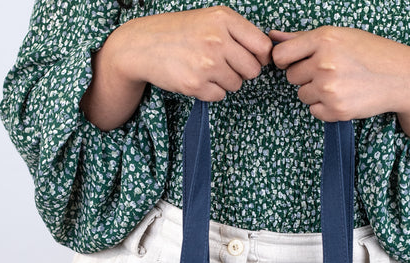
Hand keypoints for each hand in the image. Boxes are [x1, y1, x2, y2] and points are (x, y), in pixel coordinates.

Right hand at [118, 7, 272, 100]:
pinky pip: (220, 96)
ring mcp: (206, 64)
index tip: (251, 58)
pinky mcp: (196, 85)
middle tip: (225, 65)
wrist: (142, 45)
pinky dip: (211, 91)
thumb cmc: (180, 32)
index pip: (262, 47)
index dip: (260, 57)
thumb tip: (267, 55)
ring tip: (206, 69)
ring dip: (226, 81)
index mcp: (223, 19)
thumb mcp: (210, 19)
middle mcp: (217, 40)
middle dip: (242, 71)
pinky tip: (197, 78)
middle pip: (253, 70)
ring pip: (237, 84)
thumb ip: (238, 33)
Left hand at [269, 27, 409, 138]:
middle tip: (329, 71)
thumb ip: (302, 39)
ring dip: (315, 92)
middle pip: (292, 77)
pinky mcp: (336, 110)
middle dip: (305, 75)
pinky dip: (324, 107)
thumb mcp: (338, 37)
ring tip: (338, 83)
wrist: (400, 77)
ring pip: (302, 95)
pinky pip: (314, 111)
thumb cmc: (369, 53)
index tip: (293, 63)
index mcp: (324, 39)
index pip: (282, 55)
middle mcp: (325, 63)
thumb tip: (272, 37)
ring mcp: (330, 88)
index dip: (285, 61)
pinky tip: (342, 96)